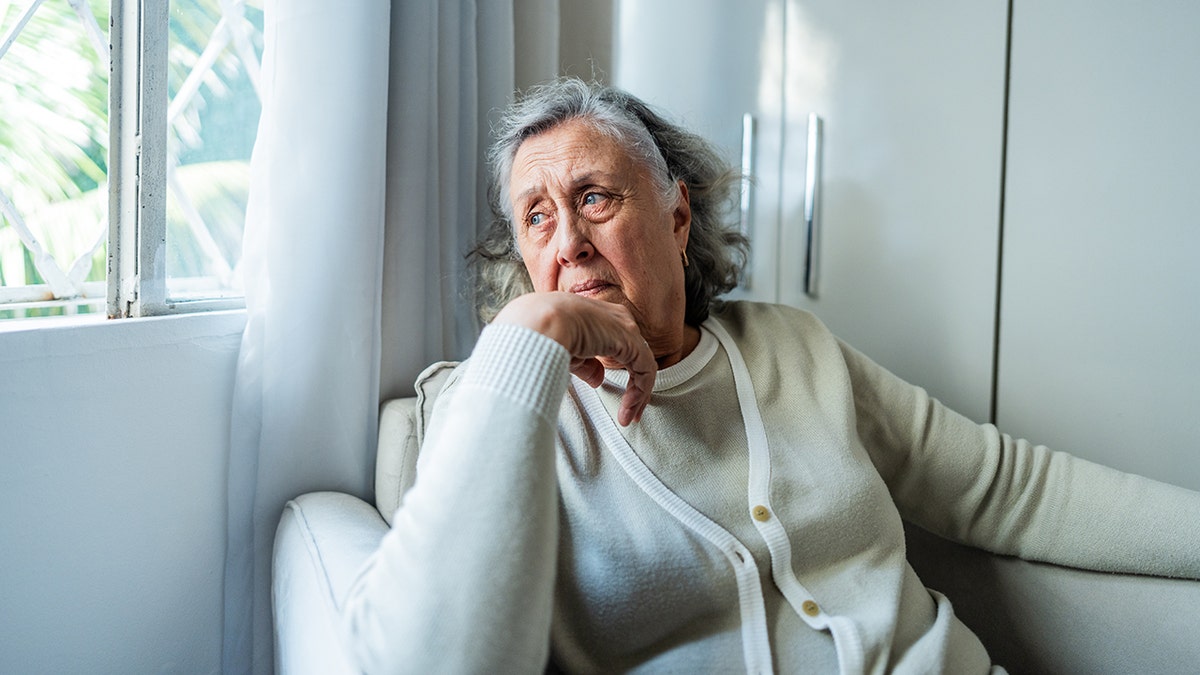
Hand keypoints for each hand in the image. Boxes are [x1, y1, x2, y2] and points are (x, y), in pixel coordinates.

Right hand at [493, 292, 655, 425]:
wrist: (538, 323)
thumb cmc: (540, 332)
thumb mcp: (566, 351)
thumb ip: (585, 364)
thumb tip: (597, 379)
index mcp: (598, 315)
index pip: (618, 344)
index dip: (620, 370)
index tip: (616, 395)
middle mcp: (615, 317)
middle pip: (635, 354)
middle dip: (635, 385)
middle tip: (630, 410)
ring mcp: (625, 327)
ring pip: (642, 364)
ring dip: (638, 394)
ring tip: (630, 417)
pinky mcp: (630, 342)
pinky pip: (645, 371)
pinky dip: (639, 393)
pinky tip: (627, 411)